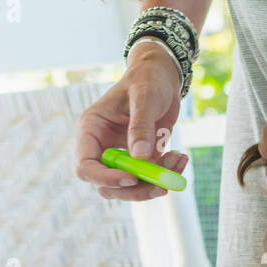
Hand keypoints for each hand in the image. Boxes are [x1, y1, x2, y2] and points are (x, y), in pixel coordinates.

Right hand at [74, 43, 189, 201]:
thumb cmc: (147, 79)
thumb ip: (141, 126)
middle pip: (108, 186)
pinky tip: (181, 157)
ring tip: (178, 159)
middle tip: (163, 186)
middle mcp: (102, 147)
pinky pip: (150, 179)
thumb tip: (140, 158)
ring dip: (155, 183)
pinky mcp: (140, 160)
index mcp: (91, 131)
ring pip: (130, 188)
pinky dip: (167, 174)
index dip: (106, 178)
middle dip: (136, 190)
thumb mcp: (144, 97)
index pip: (86, 167)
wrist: (162, 76)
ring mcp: (121, 156)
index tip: (132, 178)